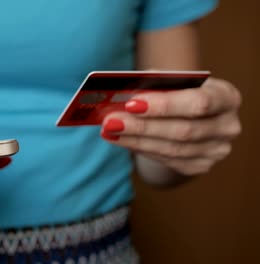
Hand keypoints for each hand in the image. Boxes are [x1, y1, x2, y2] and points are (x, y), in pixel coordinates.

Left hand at [100, 78, 241, 175]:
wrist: (192, 114)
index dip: (164, 105)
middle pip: (182, 131)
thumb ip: (155, 83)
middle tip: (110, 120)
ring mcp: (216, 150)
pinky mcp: (200, 166)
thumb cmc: (182, 91)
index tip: (132, 103)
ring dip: (135, 140)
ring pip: (171, 150)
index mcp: (226, 97)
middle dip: (141, 126)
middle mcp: (227, 126)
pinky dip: (140, 148)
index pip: (198, 103)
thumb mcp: (174, 81)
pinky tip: (120, 139)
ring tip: (109, 130)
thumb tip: (122, 92)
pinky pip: (166, 159)